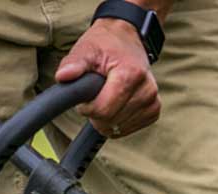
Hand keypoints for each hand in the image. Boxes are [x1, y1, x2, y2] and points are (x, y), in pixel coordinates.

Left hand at [54, 19, 159, 138]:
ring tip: (106, 97)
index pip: (104, 111)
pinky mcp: (154, 111)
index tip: (84, 98)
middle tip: (95, 95)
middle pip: (111, 122)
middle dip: (96, 114)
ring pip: (118, 129)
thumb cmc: (106, 44)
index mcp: (131, 75)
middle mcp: (147, 91)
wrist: (128, 39)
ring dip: (106, 118)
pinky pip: (127, 130)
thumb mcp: (87, 48)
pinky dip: (117, 122)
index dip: (88, 108)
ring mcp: (153, 102)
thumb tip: (63, 76)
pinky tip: (116, 104)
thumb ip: (74, 63)